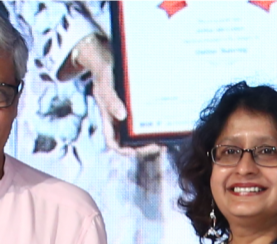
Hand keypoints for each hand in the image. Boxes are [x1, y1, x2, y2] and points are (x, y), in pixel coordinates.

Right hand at [67, 36, 163, 157]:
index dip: (126, 151)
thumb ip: (111, 99)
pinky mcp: (141, 107)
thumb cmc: (105, 71)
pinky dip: (159, 124)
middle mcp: (120, 120)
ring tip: (169, 138)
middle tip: (160, 146)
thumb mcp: (105, 82)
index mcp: (109, 119)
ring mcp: (131, 115)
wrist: (111, 57)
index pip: (114, 143)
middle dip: (146, 148)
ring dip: (155, 139)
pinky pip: (150, 121)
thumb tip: (122, 115)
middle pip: (132, 144)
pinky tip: (171, 123)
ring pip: (142, 135)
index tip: (138, 151)